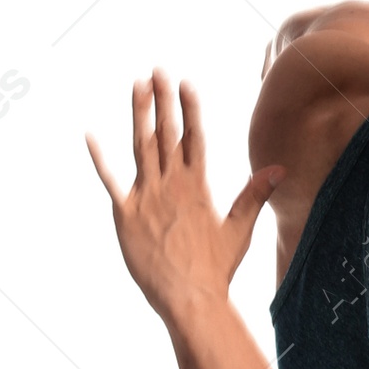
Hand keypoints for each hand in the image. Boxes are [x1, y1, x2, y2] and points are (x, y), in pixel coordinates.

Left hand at [86, 68, 282, 324]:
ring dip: (139, 114)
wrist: (189, 298)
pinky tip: (90, 136)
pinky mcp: (126, 214)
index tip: (185, 83)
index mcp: (199, 187)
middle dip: (163, 100)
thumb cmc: (215, 270)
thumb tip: (278, 169)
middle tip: (157, 71)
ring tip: (136, 86)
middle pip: (167, 133)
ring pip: (141, 146)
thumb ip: (254, 196)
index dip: (190, 108)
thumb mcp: (239, 231)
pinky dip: (100, 158)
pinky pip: (110, 180)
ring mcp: (147, 197)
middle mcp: (172, 185)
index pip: (195, 137)